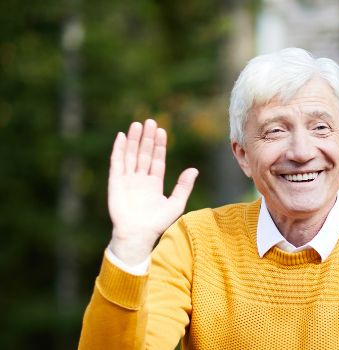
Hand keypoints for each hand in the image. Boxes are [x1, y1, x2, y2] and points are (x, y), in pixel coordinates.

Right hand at [107, 119, 197, 265]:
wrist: (139, 235)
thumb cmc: (157, 223)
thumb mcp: (176, 203)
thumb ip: (184, 186)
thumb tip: (194, 169)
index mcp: (153, 183)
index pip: (157, 159)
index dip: (159, 145)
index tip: (162, 131)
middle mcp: (140, 179)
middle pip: (144, 154)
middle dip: (147, 138)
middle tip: (151, 121)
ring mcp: (127, 180)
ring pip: (131, 155)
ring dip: (134, 140)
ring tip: (138, 124)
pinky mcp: (116, 182)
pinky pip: (117, 163)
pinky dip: (119, 149)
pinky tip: (122, 137)